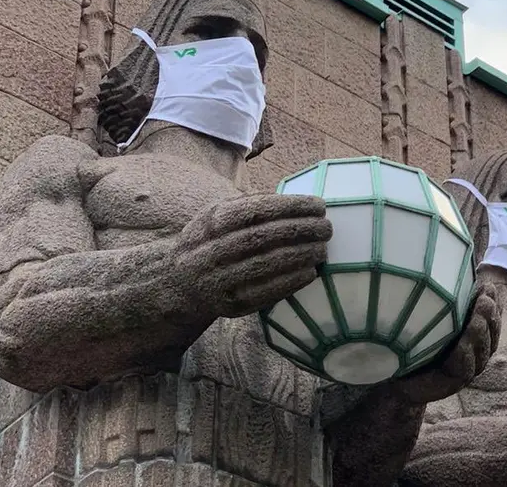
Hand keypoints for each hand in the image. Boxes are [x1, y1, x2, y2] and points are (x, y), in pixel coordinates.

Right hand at [172, 193, 331, 317]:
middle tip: (327, 227)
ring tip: (323, 248)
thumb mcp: (217, 217)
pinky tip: (310, 272)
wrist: (180, 285)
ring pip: (265, 265)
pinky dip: (291, 281)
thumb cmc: (211, 242)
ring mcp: (219, 280)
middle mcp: (211, 250)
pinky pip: (265, 293)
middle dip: (300, 230)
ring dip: (300, 256)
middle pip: (262, 237)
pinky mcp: (230, 305)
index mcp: (211, 222)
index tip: (318, 205)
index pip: (256, 209)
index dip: (290, 206)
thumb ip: (248, 206)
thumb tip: (294, 200)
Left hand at [387, 280, 501, 404]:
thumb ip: (443, 295)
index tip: (487, 286)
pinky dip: (464, 355)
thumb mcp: (430, 311)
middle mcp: (475, 350)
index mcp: (474, 332)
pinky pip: (464, 369)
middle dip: (490, 315)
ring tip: (477, 318)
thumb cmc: (413, 337)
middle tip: (485, 299)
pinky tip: (462, 344)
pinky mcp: (453, 383)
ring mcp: (467, 368)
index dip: (494, 303)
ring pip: (481, 350)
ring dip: (480, 333)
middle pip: (491, 332)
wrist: (392, 372)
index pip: (492, 317)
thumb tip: (448, 264)